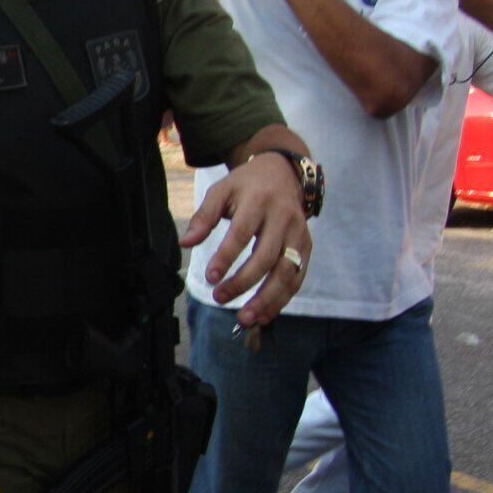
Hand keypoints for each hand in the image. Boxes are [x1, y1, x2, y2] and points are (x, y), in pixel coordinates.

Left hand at [181, 152, 313, 327]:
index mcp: (259, 201)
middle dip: (243, 282)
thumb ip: (203, 216)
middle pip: (266, 256)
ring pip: (287, 272)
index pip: (241, 233)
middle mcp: (283, 218)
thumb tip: (185, 242)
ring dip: (267, 299)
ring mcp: (298, 234)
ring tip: (245, 318)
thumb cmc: (247, 186)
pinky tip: (264, 315)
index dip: (226, 257)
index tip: (210, 278)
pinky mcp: (306, 247)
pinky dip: (282, 299)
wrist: (284, 174)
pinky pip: (297, 278)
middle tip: (219, 298)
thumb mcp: (221, 191)